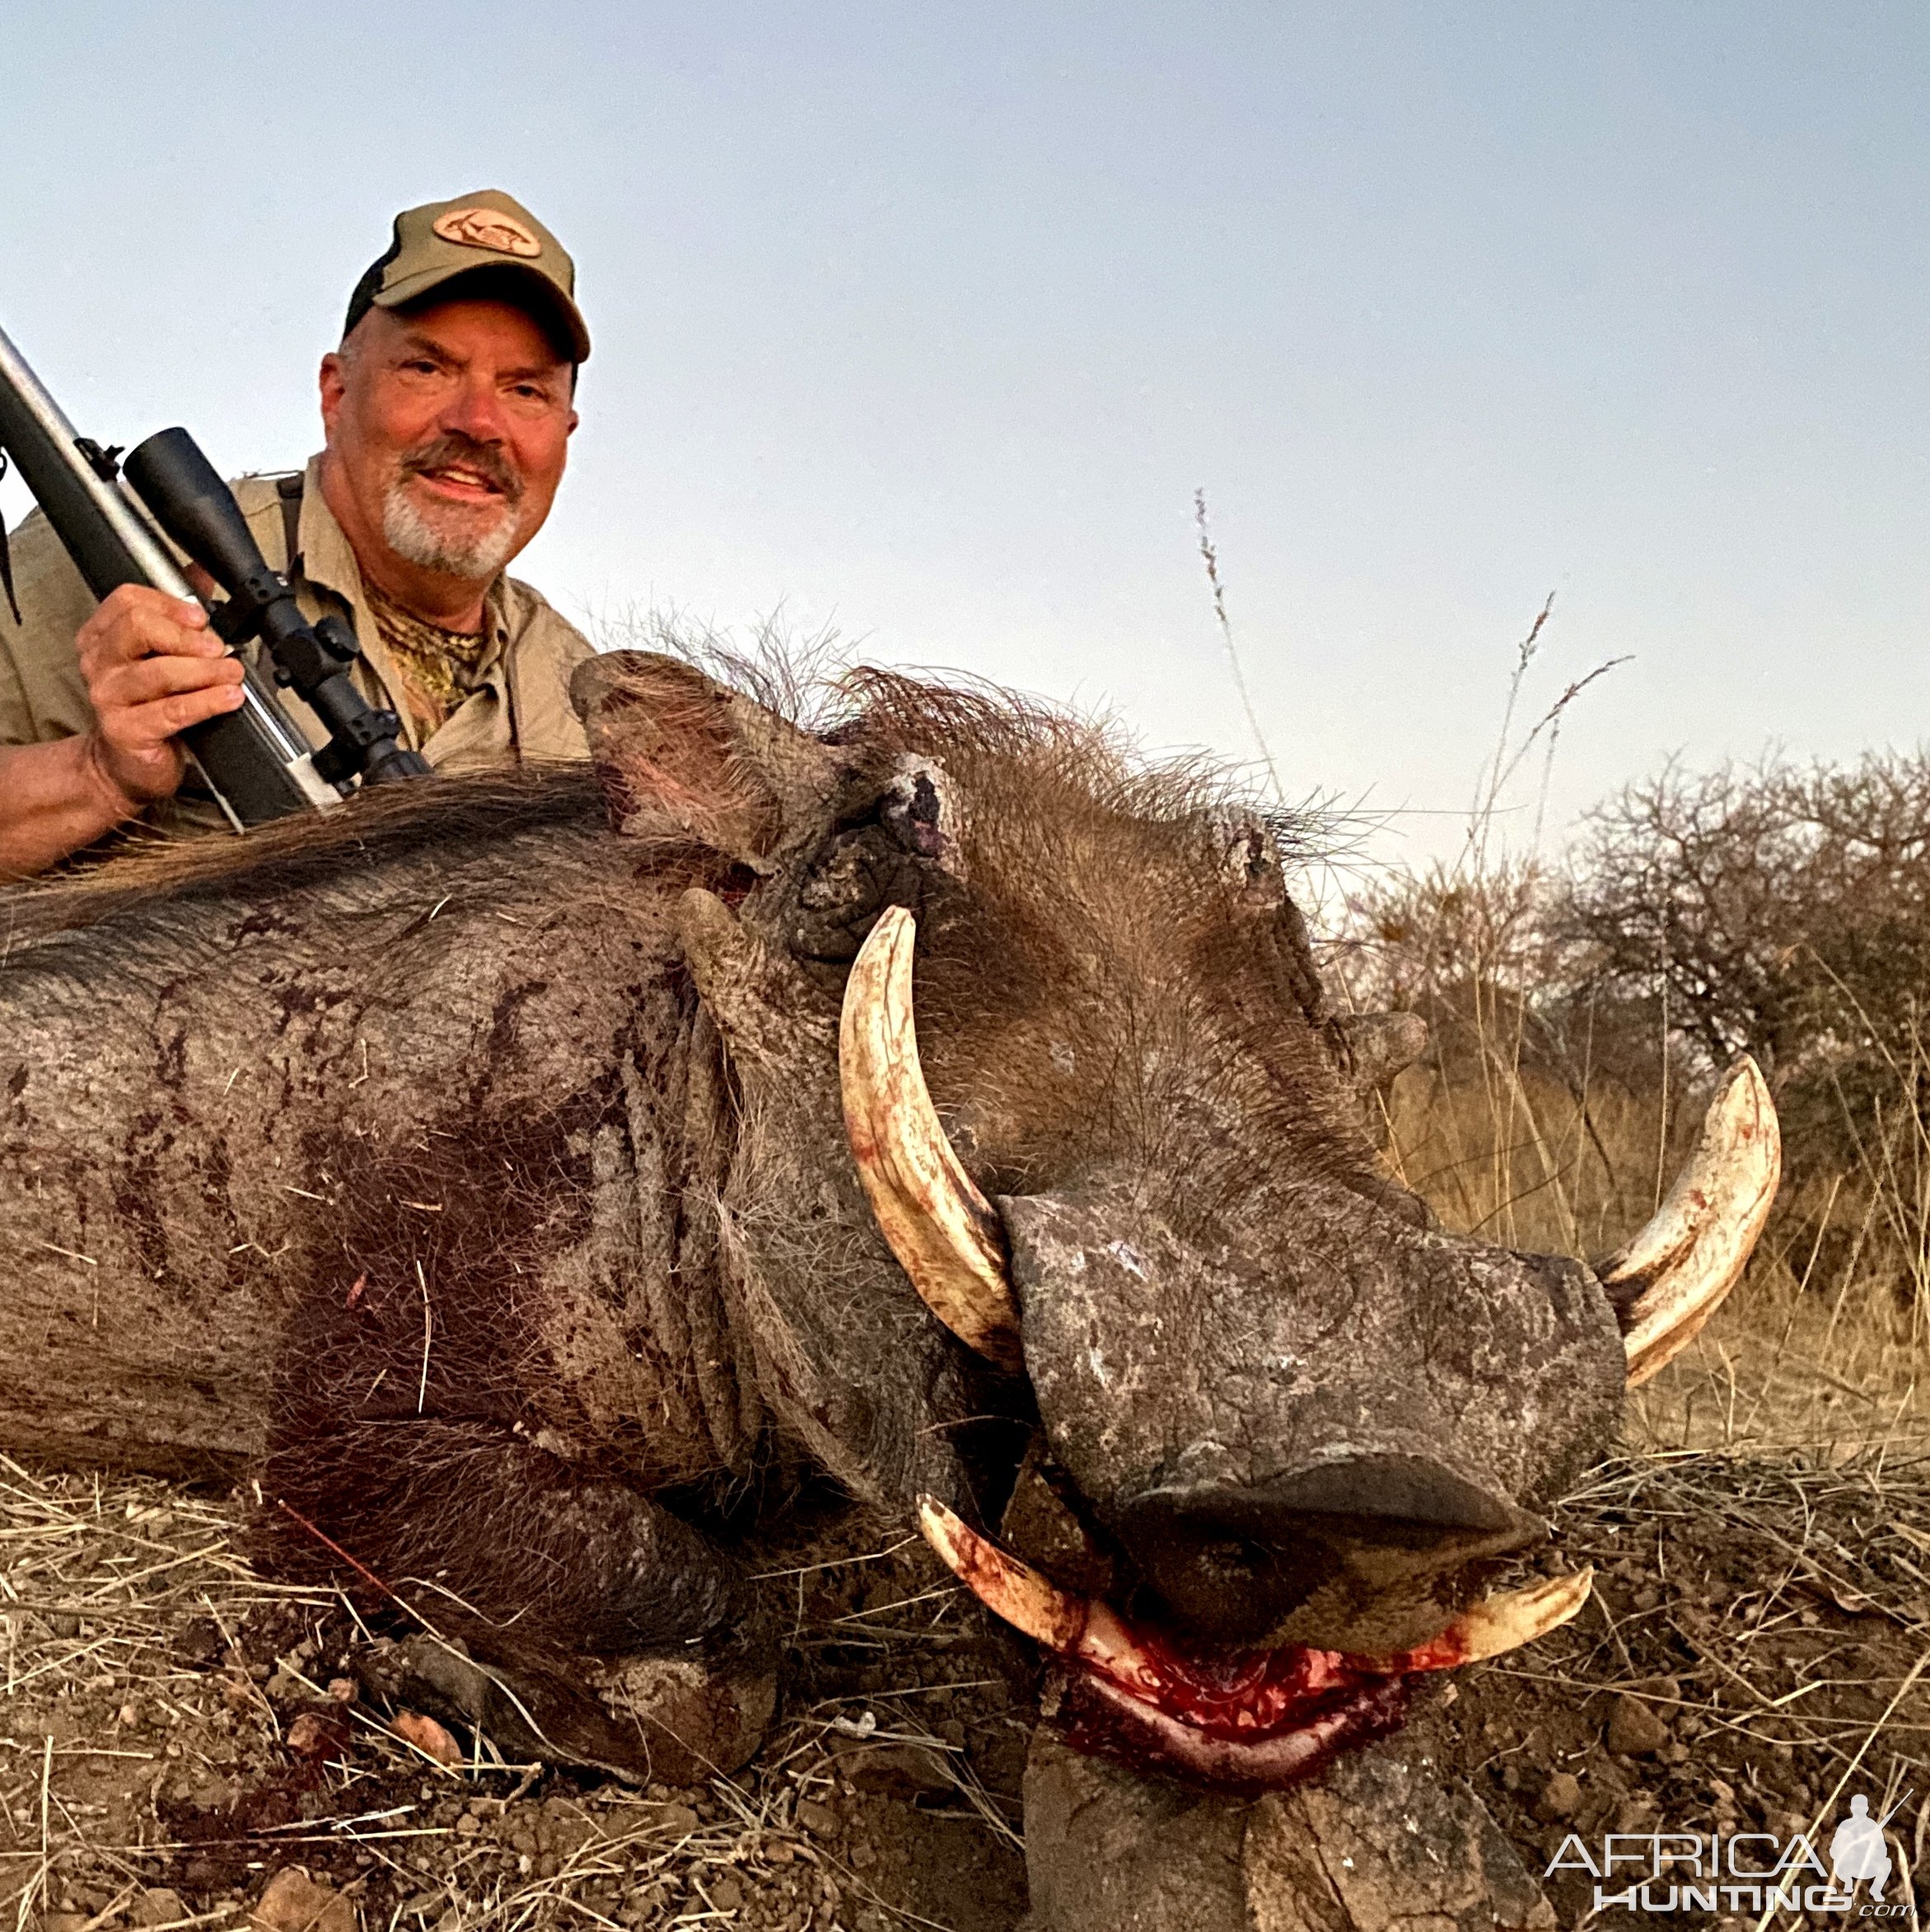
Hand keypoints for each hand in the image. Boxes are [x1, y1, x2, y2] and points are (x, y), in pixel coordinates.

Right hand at [73, 584, 247, 810]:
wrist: (128, 764)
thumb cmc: (149, 707)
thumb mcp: (162, 657)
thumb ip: (179, 615)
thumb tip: (201, 573)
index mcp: (103, 637)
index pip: (128, 601)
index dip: (170, 603)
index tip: (202, 616)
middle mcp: (99, 662)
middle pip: (139, 628)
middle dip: (187, 635)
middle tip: (219, 647)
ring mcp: (108, 697)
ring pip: (160, 671)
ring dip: (206, 670)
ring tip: (233, 673)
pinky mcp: (125, 730)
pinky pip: (172, 711)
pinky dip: (207, 702)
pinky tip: (228, 698)